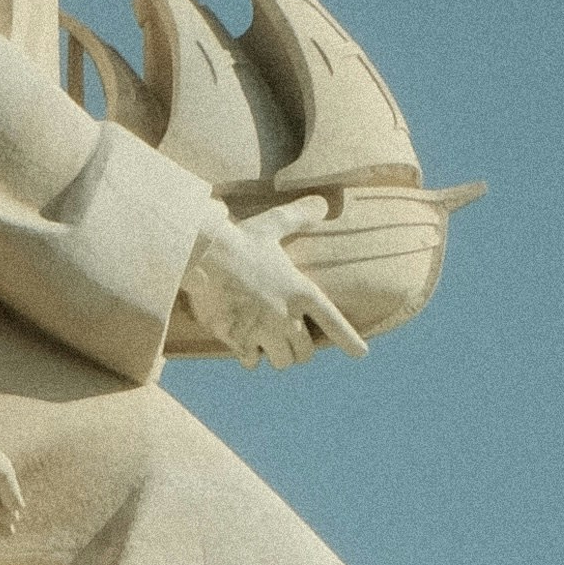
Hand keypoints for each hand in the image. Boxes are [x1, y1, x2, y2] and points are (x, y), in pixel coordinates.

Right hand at [169, 207, 363, 368]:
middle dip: (299, 349)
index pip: (334, 322)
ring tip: (267, 344)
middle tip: (289, 340)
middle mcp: (287, 316)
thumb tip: (323, 203)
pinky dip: (249, 356)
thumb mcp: (273, 223)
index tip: (360, 354)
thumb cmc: (239, 239)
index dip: (349, 340)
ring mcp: (263, 331)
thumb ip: (299, 215)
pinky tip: (243, 344)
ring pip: (282, 361)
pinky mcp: (239, 340)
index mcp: (300, 291)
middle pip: (305, 353)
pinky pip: (252, 361)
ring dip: (276, 355)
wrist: (203, 256)